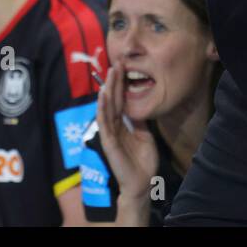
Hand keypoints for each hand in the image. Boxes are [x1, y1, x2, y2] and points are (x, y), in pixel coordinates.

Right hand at [94, 65, 158, 202]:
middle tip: (116, 63)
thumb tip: (137, 107)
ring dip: (107, 91)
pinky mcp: (109, 143)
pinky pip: (104, 124)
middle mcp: (114, 127)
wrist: (142, 183)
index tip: (123, 66)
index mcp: (122, 125)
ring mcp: (110, 134)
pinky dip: (103, 110)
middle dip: (114, 82)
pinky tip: (103, 97)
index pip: (120, 100)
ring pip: (107, 109)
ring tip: (109, 75)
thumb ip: (138, 122)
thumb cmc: (142, 161)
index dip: (121, 84)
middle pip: (113, 101)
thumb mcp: (144, 136)